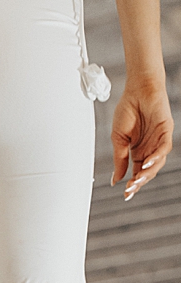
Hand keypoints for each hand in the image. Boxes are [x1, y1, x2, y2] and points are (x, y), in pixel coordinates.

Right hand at [112, 77, 172, 197]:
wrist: (138, 88)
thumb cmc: (128, 109)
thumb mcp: (118, 139)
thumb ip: (119, 159)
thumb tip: (116, 179)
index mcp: (138, 150)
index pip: (137, 172)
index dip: (132, 184)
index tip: (125, 194)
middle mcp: (150, 147)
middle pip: (147, 171)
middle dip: (139, 182)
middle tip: (130, 190)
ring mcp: (159, 140)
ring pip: (157, 163)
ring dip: (147, 174)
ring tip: (136, 181)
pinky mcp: (166, 131)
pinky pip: (164, 148)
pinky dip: (155, 158)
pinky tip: (145, 164)